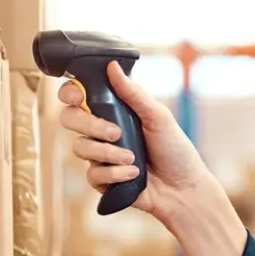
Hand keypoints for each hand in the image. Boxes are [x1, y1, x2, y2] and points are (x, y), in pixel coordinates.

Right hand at [58, 61, 209, 222]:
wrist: (184, 189)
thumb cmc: (175, 150)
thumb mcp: (158, 117)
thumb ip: (134, 94)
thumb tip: (112, 66)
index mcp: (114, 111)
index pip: (78, 96)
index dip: (71, 93)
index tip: (79, 97)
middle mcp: (102, 131)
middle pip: (69, 118)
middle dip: (89, 124)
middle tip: (116, 133)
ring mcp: (101, 156)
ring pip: (79, 147)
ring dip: (107, 153)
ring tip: (133, 158)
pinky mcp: (103, 180)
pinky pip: (92, 174)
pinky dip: (114, 174)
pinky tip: (133, 174)